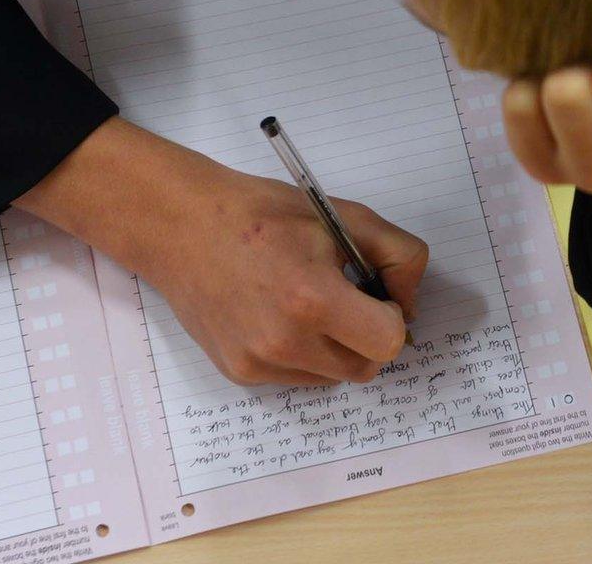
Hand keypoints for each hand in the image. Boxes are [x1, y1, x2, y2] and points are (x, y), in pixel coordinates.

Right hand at [18, 118, 427, 386]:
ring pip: (334, 377)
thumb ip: (397, 255)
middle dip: (369, 336)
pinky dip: (304, 354)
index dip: (392, 315)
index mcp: (313, 299)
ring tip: (308, 303)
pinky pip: (298, 377)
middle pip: (366, 367)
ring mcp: (258, 364)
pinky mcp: (240, 373)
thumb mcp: (343, 216)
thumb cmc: (263, 215)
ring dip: (337, 348)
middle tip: (349, 300)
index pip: (389, 341)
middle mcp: (284, 342)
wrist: (183, 226)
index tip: (376, 294)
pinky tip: (280, 315)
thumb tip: (408, 303)